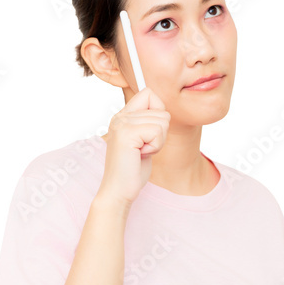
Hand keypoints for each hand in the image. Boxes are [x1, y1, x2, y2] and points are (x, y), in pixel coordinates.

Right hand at [97, 87, 169, 205]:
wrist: (118, 191)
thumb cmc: (132, 170)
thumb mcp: (143, 141)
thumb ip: (149, 124)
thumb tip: (165, 112)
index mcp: (123, 116)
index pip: (149, 93)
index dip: (159, 111)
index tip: (150, 132)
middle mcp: (120, 116)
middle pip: (161, 109)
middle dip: (161, 133)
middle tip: (144, 148)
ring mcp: (122, 124)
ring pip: (162, 121)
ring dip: (158, 141)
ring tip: (141, 152)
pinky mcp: (126, 134)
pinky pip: (157, 131)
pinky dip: (155, 146)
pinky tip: (141, 155)